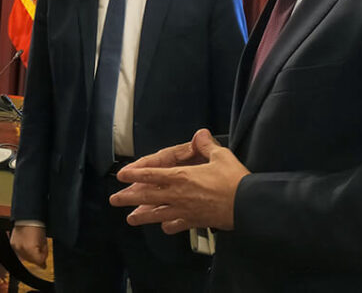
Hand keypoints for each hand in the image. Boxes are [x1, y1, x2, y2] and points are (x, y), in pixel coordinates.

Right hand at [10, 224, 48, 267]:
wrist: (27, 218)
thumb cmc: (37, 227)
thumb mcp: (43, 242)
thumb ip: (43, 254)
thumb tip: (43, 264)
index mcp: (30, 249)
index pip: (39, 261)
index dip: (44, 257)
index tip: (45, 253)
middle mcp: (22, 249)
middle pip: (32, 261)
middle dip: (37, 257)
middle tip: (40, 249)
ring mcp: (16, 247)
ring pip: (25, 258)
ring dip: (30, 255)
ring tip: (34, 246)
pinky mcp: (13, 245)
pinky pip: (20, 252)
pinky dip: (24, 251)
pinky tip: (28, 245)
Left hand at [109, 129, 249, 232]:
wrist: (248, 206)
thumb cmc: (234, 179)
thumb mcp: (221, 157)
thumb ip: (207, 146)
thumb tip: (201, 133)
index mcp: (181, 177)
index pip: (151, 175)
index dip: (135, 174)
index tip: (121, 176)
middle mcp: (178, 195)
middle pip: (147, 197)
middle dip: (128, 198)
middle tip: (113, 200)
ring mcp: (184, 211)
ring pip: (157, 215)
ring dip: (142, 217)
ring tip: (130, 220)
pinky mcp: (194, 222)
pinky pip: (177, 225)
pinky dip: (169, 226)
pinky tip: (164, 227)